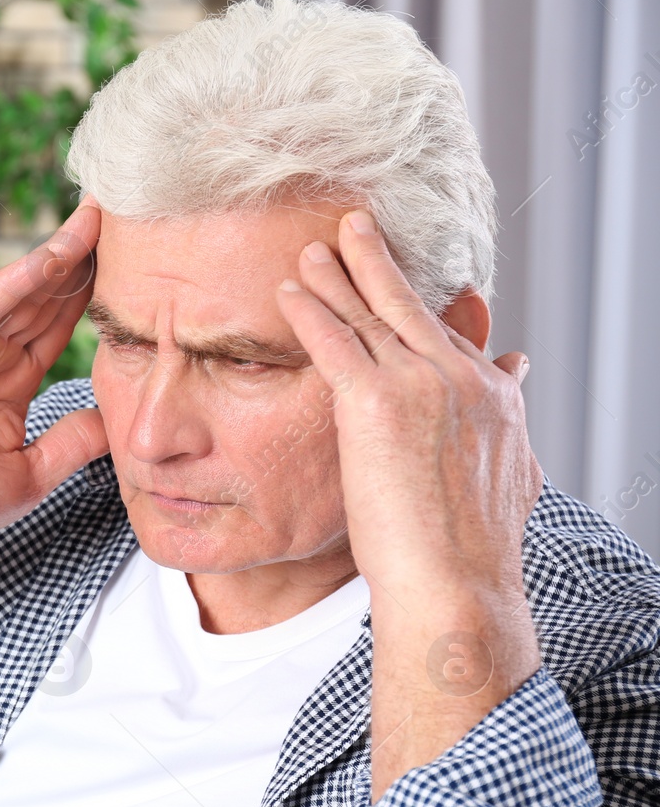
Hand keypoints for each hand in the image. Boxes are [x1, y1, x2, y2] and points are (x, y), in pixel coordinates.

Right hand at [0, 198, 110, 561]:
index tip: (134, 258)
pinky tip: (47, 260)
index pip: (57, 322)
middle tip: (122, 213)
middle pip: (42, 297)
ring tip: (92, 222)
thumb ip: (74, 441)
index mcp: (9, 380)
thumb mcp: (33, 472)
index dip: (91, 290)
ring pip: (15, 295)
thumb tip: (119, 420)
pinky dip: (12, 285)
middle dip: (80, 256)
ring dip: (54, 258)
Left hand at [277, 209, 542, 800]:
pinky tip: (289, 288)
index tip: (404, 279)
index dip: (422, 307)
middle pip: (412, 305)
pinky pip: (335, 340)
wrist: (454, 583)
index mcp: (492, 396)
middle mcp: (462, 377)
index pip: (449, 335)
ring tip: (312, 247)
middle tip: (355, 224)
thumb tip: (518, 377)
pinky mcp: (378, 400)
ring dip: (337, 274)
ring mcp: (422, 383)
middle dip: (379, 261)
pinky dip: (311, 309)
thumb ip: (505, 424)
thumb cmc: (469, 550)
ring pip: (370, 313)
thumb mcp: (506, 475)